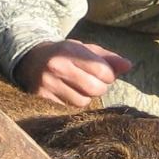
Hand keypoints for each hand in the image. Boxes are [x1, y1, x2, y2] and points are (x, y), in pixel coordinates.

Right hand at [15, 40, 132, 107]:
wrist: (30, 59)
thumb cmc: (64, 54)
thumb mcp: (84, 49)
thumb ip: (107, 58)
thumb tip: (129, 66)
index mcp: (70, 50)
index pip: (103, 70)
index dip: (108, 75)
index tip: (103, 74)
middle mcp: (57, 66)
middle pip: (94, 88)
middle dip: (99, 88)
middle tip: (93, 82)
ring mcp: (48, 84)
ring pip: (82, 101)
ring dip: (86, 97)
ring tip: (79, 87)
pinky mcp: (41, 98)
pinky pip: (68, 108)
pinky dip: (73, 103)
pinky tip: (68, 93)